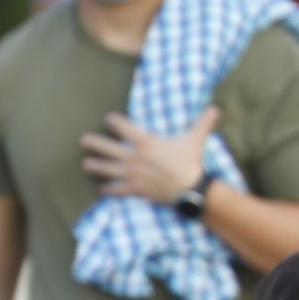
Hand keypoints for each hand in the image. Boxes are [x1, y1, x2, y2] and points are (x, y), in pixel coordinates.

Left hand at [81, 107, 219, 204]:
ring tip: (85, 164)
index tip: (108, 119)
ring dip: (94, 166)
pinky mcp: (134, 190)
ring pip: (107, 170)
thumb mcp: (195, 139)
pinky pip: (116, 190)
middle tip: (83, 140)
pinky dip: (108, 190)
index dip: (113, 122)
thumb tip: (215, 108)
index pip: (123, 127)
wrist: (190, 189)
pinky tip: (101, 189)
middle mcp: (134, 158)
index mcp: (145, 142)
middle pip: (107, 148)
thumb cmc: (190, 162)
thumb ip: (202, 122)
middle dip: (94, 143)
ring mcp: (132, 175)